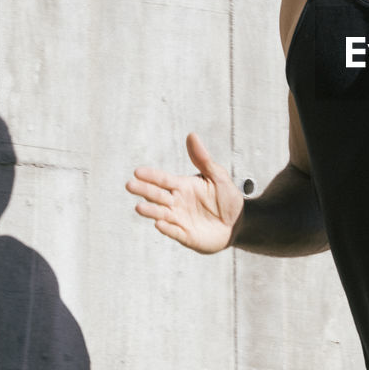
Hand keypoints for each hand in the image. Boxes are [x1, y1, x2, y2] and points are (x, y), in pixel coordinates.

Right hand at [126, 133, 243, 253]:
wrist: (238, 222)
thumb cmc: (226, 197)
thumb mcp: (217, 176)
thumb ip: (203, 159)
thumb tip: (191, 135)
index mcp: (182, 186)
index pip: (163, 179)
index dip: (151, 176)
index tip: (138, 172)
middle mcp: (176, 202)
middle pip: (157, 195)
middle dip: (144, 190)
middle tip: (130, 185)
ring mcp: (179, 219)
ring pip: (161, 214)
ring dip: (150, 211)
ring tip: (139, 207)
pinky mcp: (185, 235)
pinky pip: (174, 231)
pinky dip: (166, 228)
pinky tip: (159, 224)